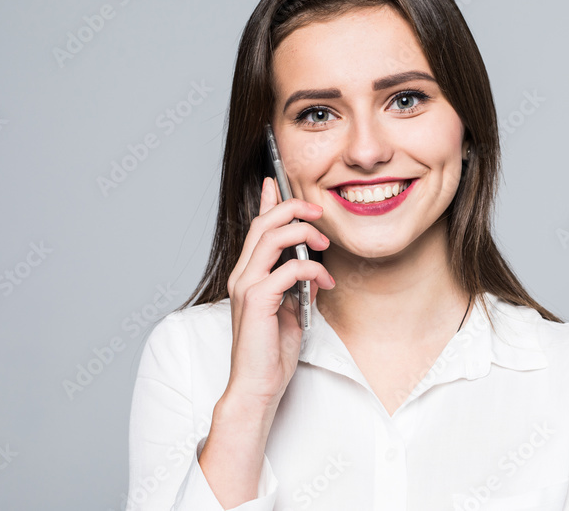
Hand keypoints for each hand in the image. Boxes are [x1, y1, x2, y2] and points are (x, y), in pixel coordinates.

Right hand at [223, 177, 335, 412]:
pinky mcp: (256, 300)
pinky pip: (288, 269)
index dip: (267, 201)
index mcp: (248, 275)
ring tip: (324, 244)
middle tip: (318, 211)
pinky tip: (326, 281)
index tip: (276, 182)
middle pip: (263, 223)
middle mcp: (242, 275)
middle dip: (292, 208)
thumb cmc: (271, 354)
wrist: (258, 386)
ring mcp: (246, 286)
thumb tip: (312, 270)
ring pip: (272, 237)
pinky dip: (312, 269)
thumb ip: (297, 287)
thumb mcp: (291, 312)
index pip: (256, 228)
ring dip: (303, 233)